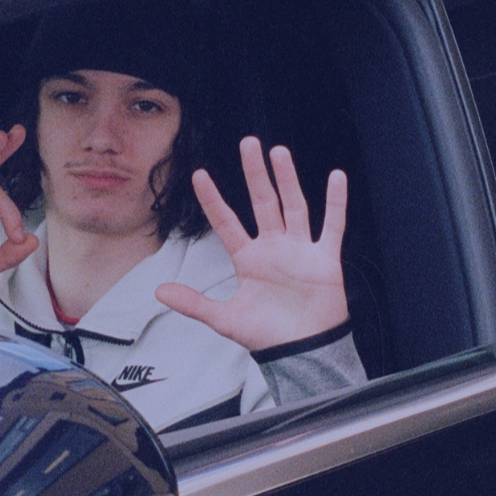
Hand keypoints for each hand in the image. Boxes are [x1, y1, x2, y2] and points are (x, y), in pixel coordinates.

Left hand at [155, 137, 348, 350]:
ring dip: (287, 180)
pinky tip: (336, 178)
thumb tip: (158, 292)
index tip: (199, 175)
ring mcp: (300, 250)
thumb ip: (193, 304)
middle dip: (255, 174)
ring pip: (294, 206)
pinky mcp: (325, 258)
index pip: (227, 222)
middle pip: (263, 202)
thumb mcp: (225, 319)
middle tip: (249, 143)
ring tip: (279, 152)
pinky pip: (332, 225)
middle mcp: (273, 248)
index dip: (213, 199)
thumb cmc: (267, 336)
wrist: (303, 352)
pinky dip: (336, 203)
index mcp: (248, 259)